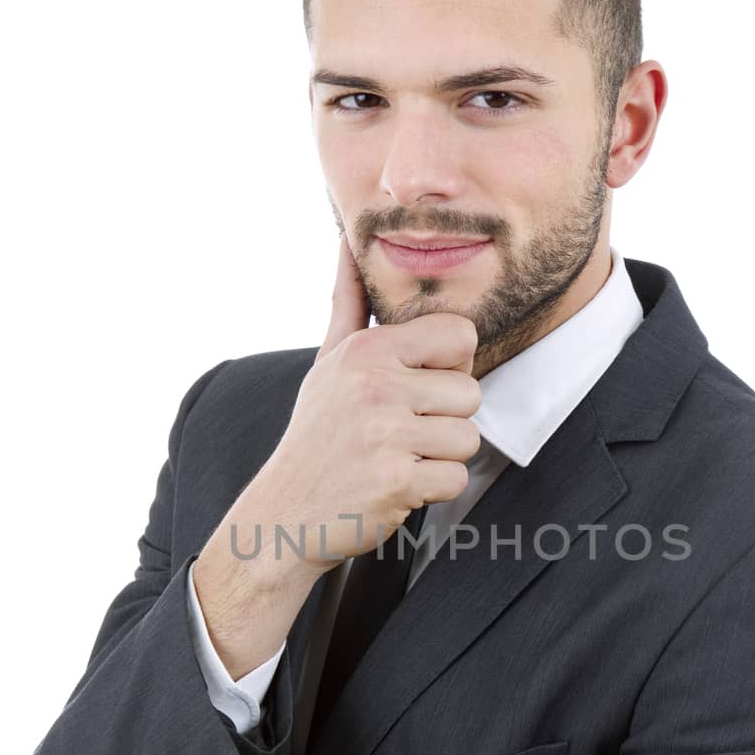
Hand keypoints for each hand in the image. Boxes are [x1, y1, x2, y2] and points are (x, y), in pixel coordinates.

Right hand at [200, 230, 482, 576]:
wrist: (284, 514)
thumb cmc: (317, 436)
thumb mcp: (328, 363)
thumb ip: (348, 302)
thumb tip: (349, 240)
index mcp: (366, 351)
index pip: (460, 335)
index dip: (450, 367)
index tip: (418, 389)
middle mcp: (375, 386)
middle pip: (471, 393)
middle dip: (446, 419)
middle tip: (403, 433)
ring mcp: (385, 435)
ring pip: (468, 438)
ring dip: (440, 457)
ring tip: (398, 458)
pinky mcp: (396, 482)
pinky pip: (456, 479)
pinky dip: (433, 491)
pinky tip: (396, 486)